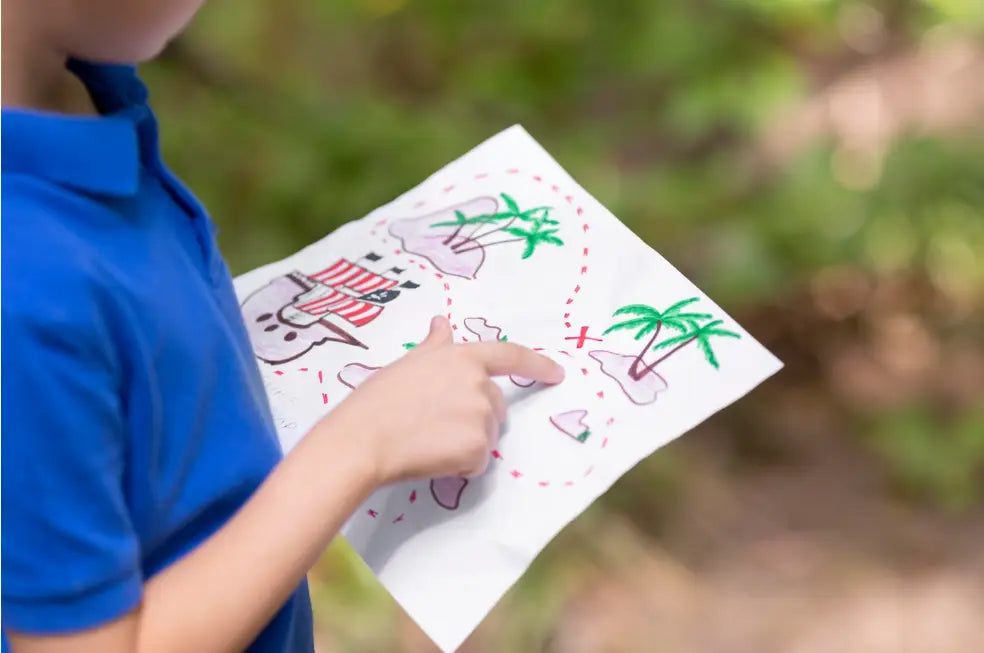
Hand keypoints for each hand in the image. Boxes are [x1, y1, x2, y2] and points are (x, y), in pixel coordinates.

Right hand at [326, 316, 564, 484]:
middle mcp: (479, 383)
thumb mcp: (407, 363)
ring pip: (486, 436)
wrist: (363, 438)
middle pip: (496, 406)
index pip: (510, 356)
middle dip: (475, 417)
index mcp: (462, 357)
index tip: (556, 374)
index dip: (537, 365)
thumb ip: (434, 346)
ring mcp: (481, 416)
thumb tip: (442, 322)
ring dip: (465, 443)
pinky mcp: (477, 448)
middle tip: (434, 424)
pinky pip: (477, 461)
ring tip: (427, 440)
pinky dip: (460, 465)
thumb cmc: (377, 399)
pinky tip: (432, 458)